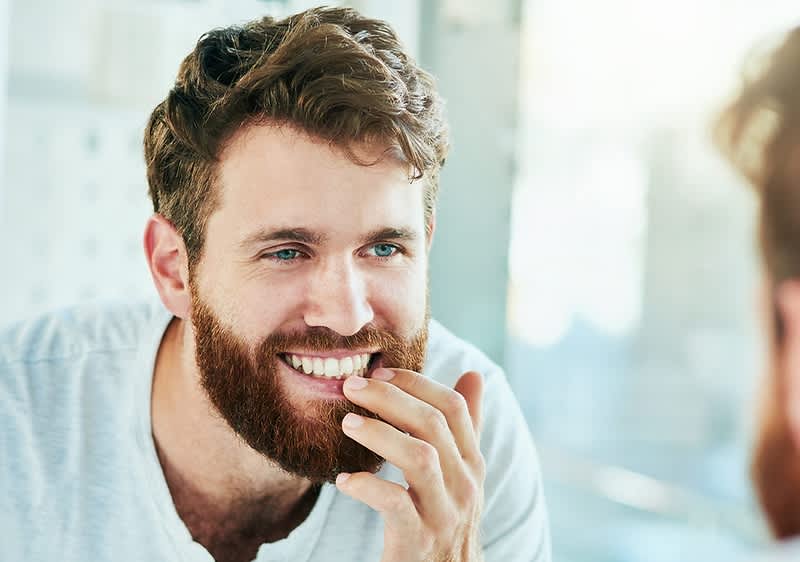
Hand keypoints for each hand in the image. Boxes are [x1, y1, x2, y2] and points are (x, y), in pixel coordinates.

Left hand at [336, 367, 485, 561]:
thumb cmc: (444, 516)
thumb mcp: (459, 472)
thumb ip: (464, 427)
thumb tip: (474, 374)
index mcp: (472, 462)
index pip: (453, 407)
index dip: (417, 383)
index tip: (380, 372)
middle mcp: (465, 484)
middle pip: (433, 425)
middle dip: (391, 399)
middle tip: (351, 386)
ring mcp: (444, 513)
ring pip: (420, 458)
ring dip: (380, 435)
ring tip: (347, 423)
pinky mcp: (419, 540)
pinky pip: (396, 505)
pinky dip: (368, 487)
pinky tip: (344, 481)